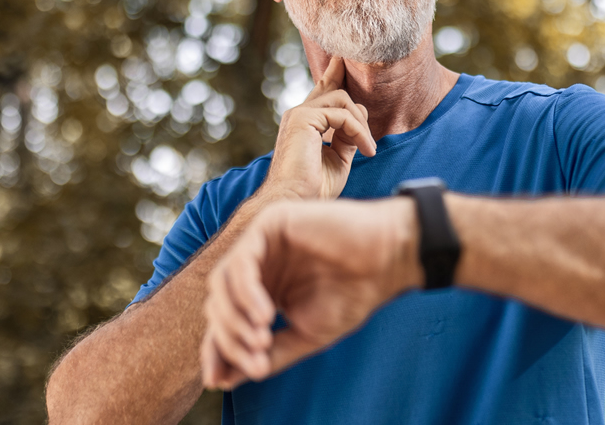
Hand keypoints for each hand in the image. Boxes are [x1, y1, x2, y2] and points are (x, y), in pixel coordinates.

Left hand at [200, 198, 420, 389]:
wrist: (388, 262)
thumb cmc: (354, 294)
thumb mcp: (306, 334)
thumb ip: (268, 354)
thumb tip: (223, 380)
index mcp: (262, 288)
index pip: (224, 319)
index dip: (216, 350)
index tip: (218, 381)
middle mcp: (257, 265)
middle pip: (218, 303)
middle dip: (229, 338)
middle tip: (256, 360)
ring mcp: (260, 242)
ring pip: (222, 283)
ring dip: (235, 318)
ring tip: (262, 340)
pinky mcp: (269, 223)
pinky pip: (241, 262)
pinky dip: (246, 293)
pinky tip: (267, 315)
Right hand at [261, 56, 376, 200]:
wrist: (294, 203)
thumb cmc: (313, 188)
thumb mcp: (338, 159)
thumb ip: (347, 138)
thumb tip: (360, 124)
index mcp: (304, 123)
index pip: (322, 91)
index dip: (334, 74)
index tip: (345, 60)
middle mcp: (299, 114)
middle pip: (333, 88)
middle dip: (356, 101)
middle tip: (368, 136)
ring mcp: (299, 114)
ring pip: (343, 100)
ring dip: (362, 126)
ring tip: (368, 150)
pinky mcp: (304, 118)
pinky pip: (343, 115)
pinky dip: (360, 132)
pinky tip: (366, 151)